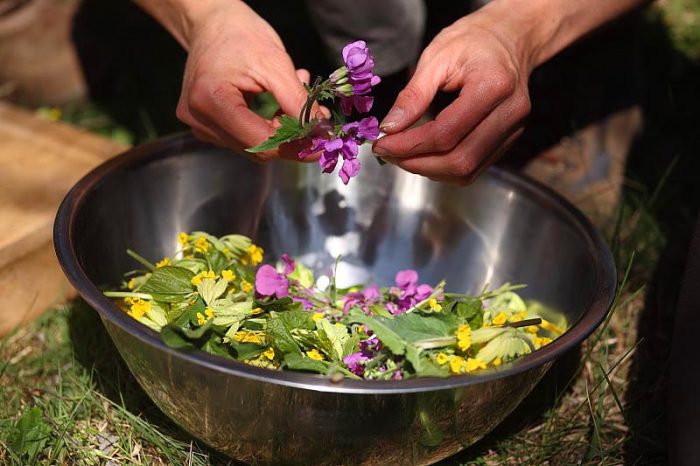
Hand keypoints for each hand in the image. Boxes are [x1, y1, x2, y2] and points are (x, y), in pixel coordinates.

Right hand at [175, 1, 311, 160]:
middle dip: (289, 135)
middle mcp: (199, 120)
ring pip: (252, 144)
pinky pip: (243, 136)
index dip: (295, 145)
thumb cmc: (240, 35)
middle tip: (313, 113)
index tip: (321, 141)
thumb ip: (297, 102)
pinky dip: (266, 124)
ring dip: (279, 127)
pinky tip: (276, 104)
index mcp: (211, 101)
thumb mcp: (276, 64)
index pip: (261, 142)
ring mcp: (199, 125)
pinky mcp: (205, 126)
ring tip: (290, 97)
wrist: (212, 24)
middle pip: (257, 148)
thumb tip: (320, 131)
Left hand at [372, 4, 534, 183]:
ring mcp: (513, 130)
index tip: (381, 144)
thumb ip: (413, 95)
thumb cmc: (472, 41)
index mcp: (493, 86)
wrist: (510, 37)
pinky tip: (424, 154)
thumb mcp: (436, 57)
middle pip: (459, 160)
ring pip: (467, 170)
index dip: (410, 146)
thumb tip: (389, 128)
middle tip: (388, 153)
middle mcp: (510, 113)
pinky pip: (474, 167)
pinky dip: (444, 168)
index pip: (446, 134)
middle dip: (417, 163)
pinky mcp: (509, 140)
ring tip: (402, 155)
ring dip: (429, 169)